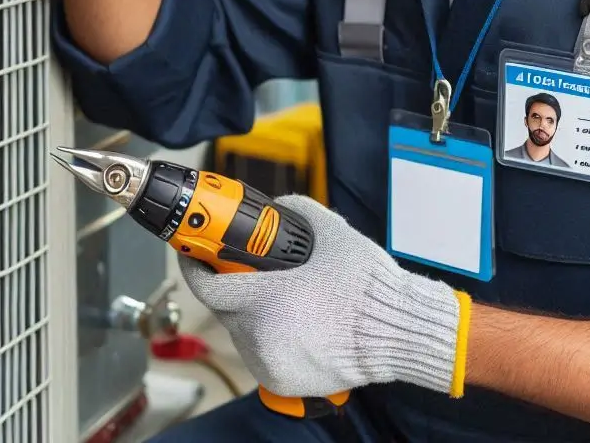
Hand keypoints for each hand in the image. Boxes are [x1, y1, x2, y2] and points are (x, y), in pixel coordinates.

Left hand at [178, 195, 471, 399]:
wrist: (394, 328)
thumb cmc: (363, 282)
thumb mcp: (325, 229)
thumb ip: (289, 212)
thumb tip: (270, 208)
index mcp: (264, 299)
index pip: (207, 285)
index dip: (195, 266)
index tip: (195, 253)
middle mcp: (259, 335)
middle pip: (225, 308)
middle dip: (232, 287)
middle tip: (248, 271)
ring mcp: (268, 362)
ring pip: (242, 332)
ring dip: (251, 314)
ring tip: (283, 299)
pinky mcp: (280, 382)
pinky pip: (260, 353)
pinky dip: (268, 338)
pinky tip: (294, 323)